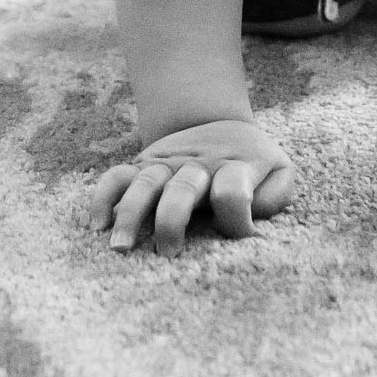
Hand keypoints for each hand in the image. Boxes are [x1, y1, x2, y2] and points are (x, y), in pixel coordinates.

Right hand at [90, 118, 294, 256]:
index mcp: (234, 167)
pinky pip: (115, 176)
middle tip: (167, 253)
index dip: (237, 217)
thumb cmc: (251, 162)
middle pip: (182, 189)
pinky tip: (97, 225)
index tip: (242, 234)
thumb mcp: (278, 170)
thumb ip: (276, 195)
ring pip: (144, 184)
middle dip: (171, 221)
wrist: (218, 123)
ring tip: (121, 247)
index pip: (232, 192)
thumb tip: (253, 217)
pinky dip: (102, 197)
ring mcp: (166, 165)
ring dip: (130, 214)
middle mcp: (196, 166)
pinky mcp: (142, 165)